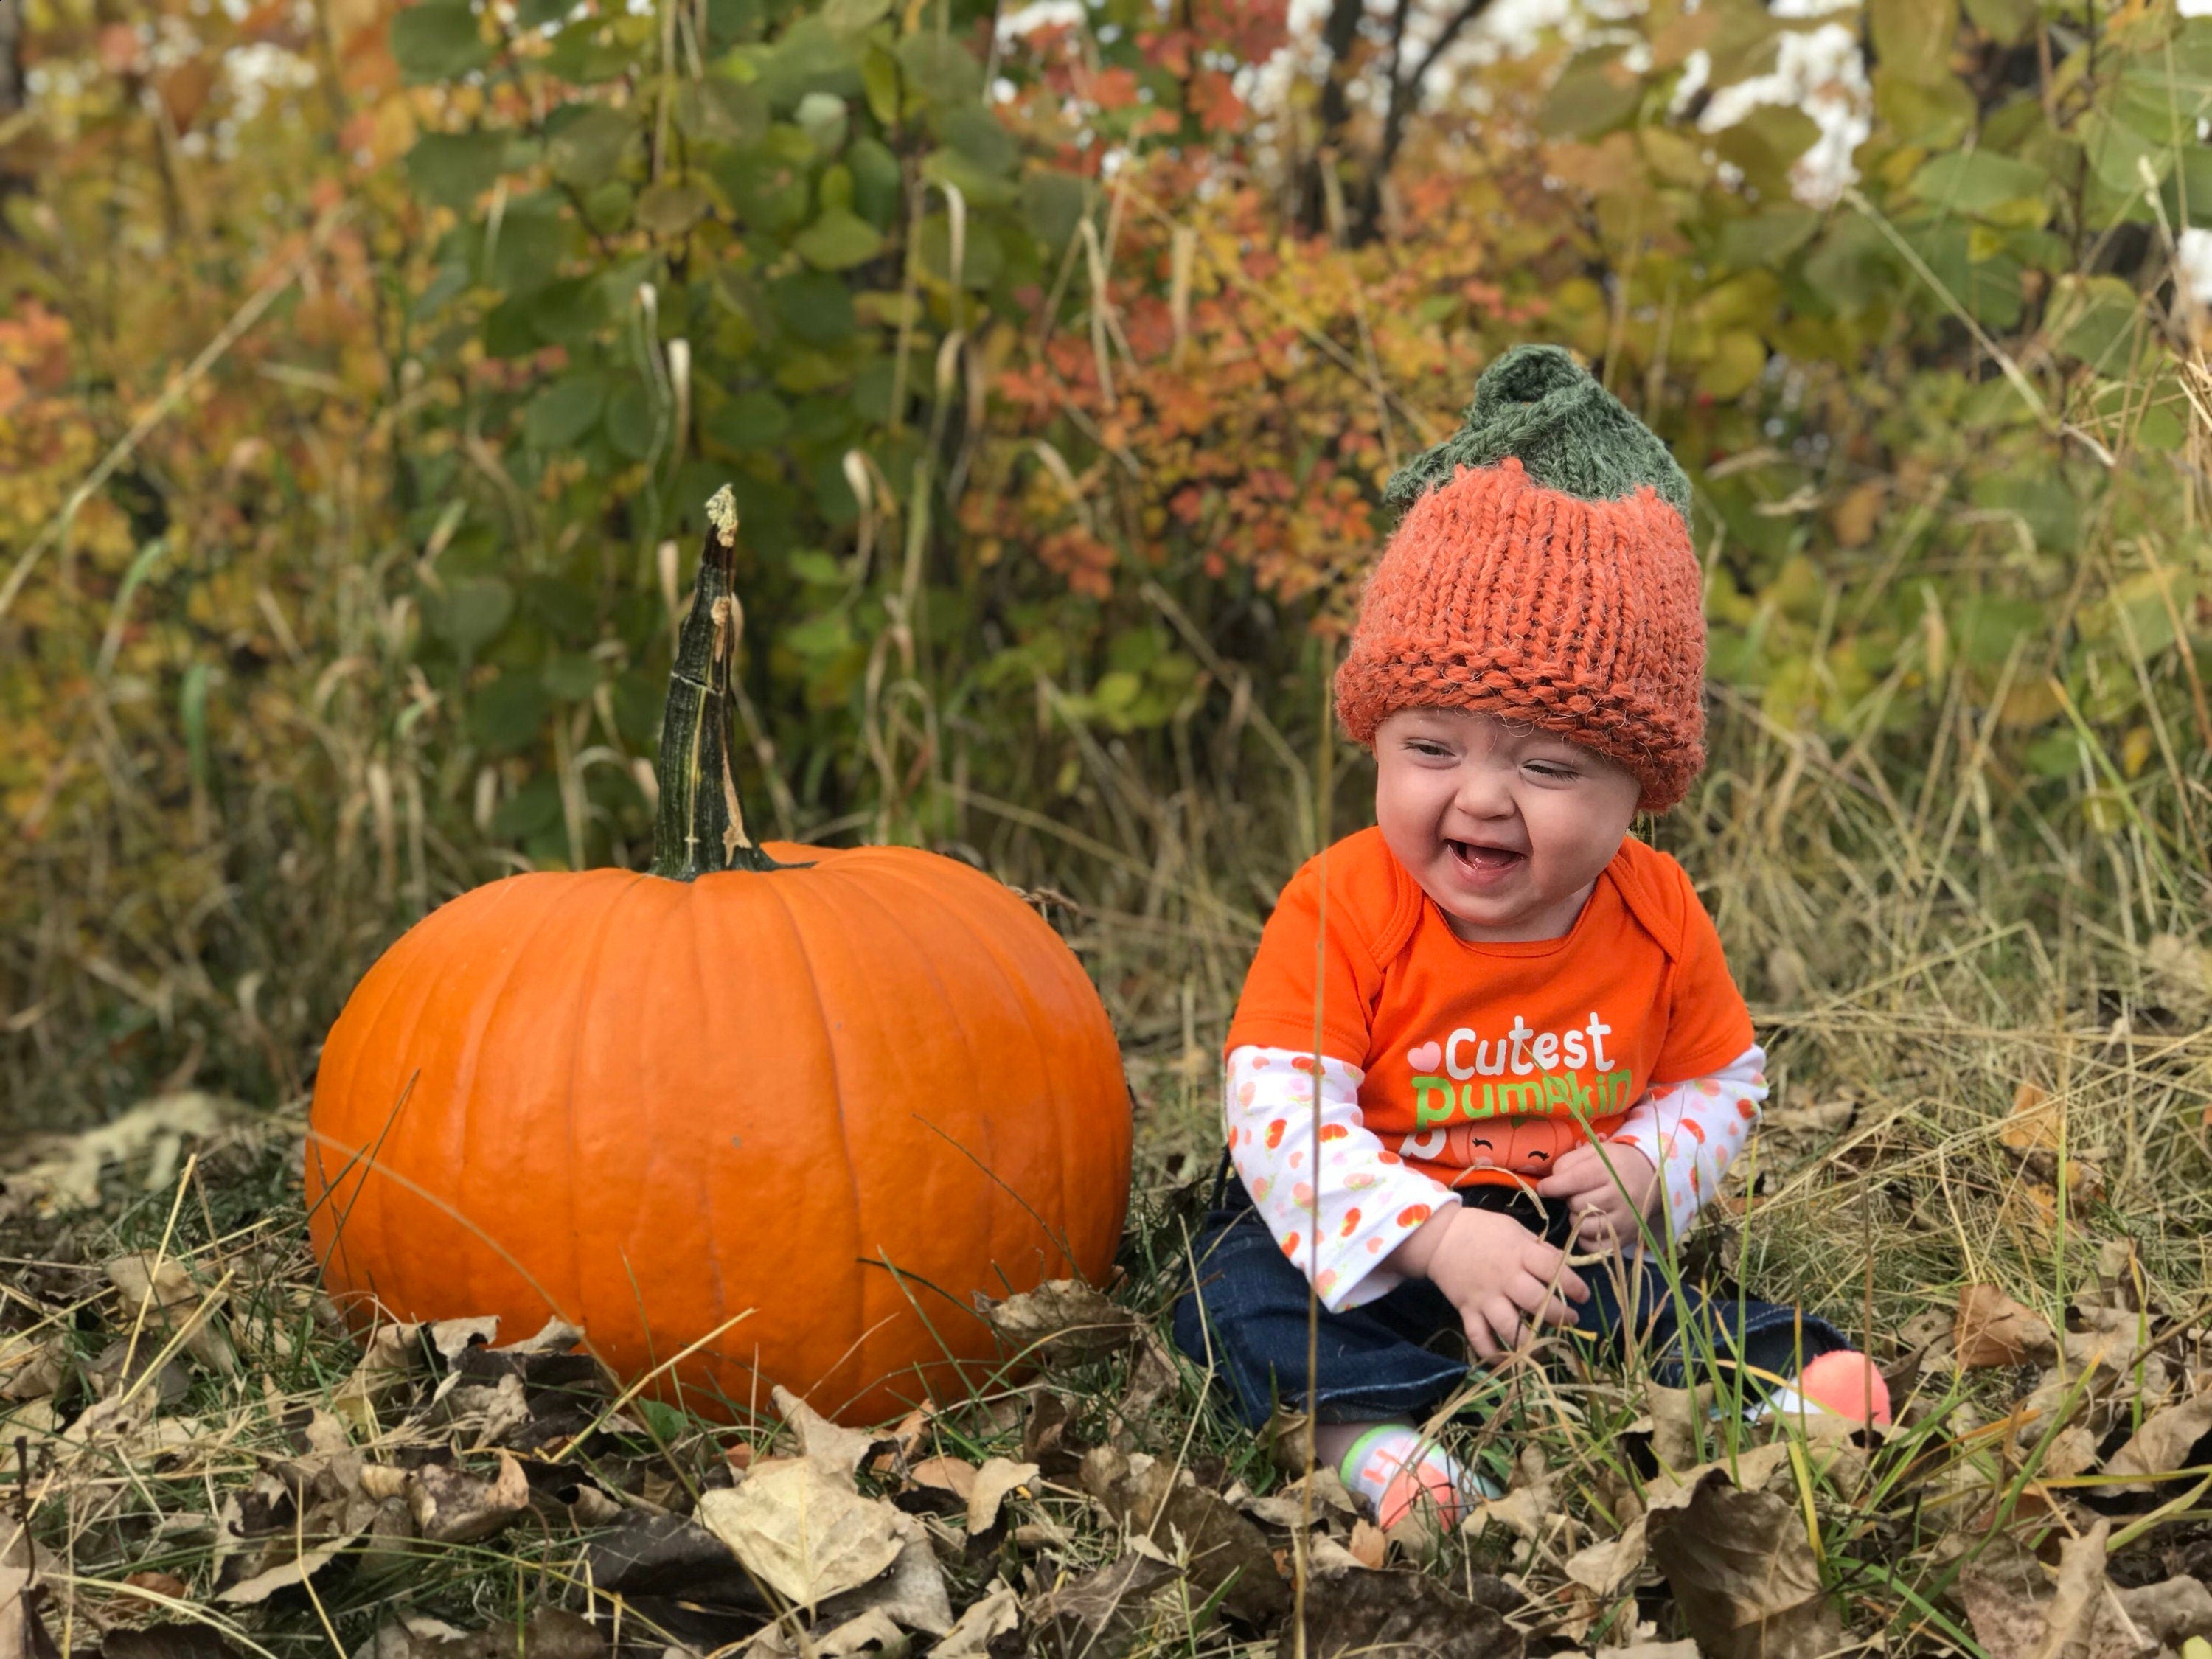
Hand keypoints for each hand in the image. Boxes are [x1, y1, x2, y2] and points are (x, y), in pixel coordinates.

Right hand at [1387, 1204, 1588, 1361]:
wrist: (1440, 1236)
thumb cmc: (1483, 1230)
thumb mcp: (1515, 1229)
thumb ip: (1539, 1249)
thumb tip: (1564, 1267)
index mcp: (1519, 1253)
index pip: (1553, 1269)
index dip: (1573, 1284)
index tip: (1583, 1296)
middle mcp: (1504, 1278)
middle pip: (1537, 1302)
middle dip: (1559, 1315)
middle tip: (1570, 1319)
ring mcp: (1485, 1297)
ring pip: (1510, 1327)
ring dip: (1530, 1340)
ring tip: (1544, 1344)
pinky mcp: (1468, 1311)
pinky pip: (1479, 1338)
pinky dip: (1492, 1353)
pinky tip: (1507, 1360)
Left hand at [1537, 1142, 1657, 1252]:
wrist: (1650, 1178)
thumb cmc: (1614, 1164)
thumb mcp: (1593, 1152)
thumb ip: (1568, 1163)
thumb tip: (1549, 1184)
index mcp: (1610, 1170)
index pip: (1576, 1179)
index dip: (1554, 1186)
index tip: (1543, 1188)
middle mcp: (1621, 1195)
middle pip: (1578, 1205)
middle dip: (1570, 1200)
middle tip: (1576, 1195)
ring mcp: (1625, 1219)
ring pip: (1584, 1227)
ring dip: (1577, 1220)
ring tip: (1584, 1209)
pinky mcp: (1627, 1237)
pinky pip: (1595, 1246)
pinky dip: (1586, 1239)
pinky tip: (1590, 1225)